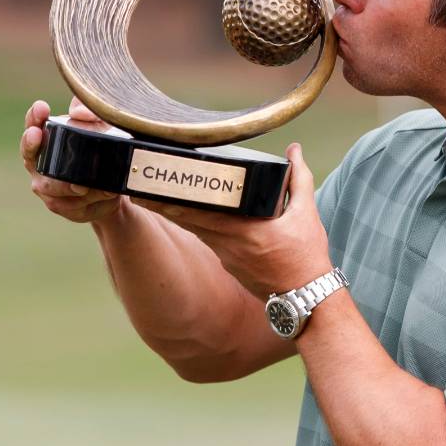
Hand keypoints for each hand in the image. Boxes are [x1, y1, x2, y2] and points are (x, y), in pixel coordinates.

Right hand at [21, 97, 123, 223]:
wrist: (114, 187)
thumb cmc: (101, 151)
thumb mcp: (102, 128)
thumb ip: (90, 115)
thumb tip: (78, 112)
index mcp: (45, 144)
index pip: (33, 128)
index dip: (33, 119)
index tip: (41, 108)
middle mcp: (40, 167)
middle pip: (31, 158)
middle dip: (34, 146)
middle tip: (38, 135)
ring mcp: (49, 189)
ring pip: (54, 187)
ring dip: (71, 184)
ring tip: (86, 184)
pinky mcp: (64, 208)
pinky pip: (73, 205)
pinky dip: (91, 198)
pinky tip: (104, 193)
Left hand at [131, 143, 331, 299]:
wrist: (305, 295)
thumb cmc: (305, 256)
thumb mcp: (306, 213)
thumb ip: (299, 178)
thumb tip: (294, 150)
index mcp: (244, 230)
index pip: (199, 211)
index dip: (173, 199)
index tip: (154, 185)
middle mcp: (228, 244)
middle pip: (187, 220)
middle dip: (162, 204)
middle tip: (139, 188)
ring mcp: (226, 256)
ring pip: (194, 230)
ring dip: (174, 214)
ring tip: (152, 198)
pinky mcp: (228, 263)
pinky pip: (206, 239)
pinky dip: (193, 225)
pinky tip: (185, 216)